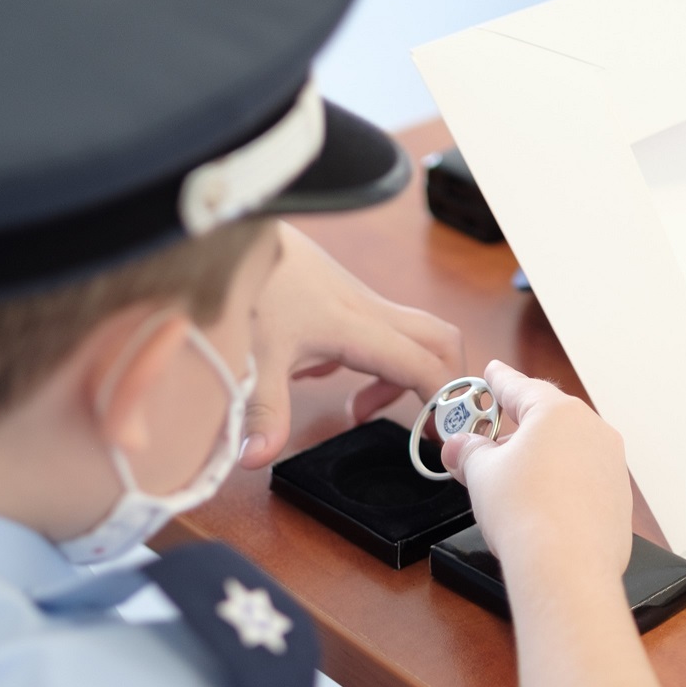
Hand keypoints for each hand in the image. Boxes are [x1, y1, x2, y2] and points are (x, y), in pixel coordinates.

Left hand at [240, 223, 463, 468]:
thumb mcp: (252, 355)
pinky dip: (379, 361)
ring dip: (407, 376)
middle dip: (448, 385)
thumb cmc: (249, 283)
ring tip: (361, 409)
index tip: (445, 438)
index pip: (422, 365)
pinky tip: (331, 375)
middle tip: (429, 427)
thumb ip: (261, 409)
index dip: (444, 402)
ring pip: (416, 337)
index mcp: (356, 327)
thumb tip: (258, 457)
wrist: (237, 229)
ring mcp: (362, 302)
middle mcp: (370, 311)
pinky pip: (386, 331)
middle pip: (441, 342)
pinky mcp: (347, 299)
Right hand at [441, 360, 631, 588]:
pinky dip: (560, 483)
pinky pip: (583, 478)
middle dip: (514, 428)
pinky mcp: (618, 497)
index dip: (498, 380)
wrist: (566, 566)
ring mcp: (610, 464)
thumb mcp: (481, 473)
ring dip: (538, 458)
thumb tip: (458, 447)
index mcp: (557, 412)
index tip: (492, 373)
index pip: (520, 386)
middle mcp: (592, 430)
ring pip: (567, 449)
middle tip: (487, 439)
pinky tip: (539, 505)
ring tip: (509, 481)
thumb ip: (468, 451)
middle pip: (546, 419)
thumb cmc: (526, 513)